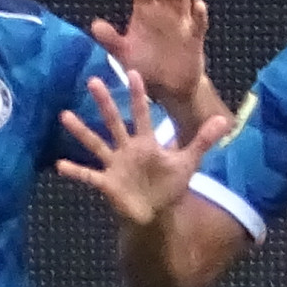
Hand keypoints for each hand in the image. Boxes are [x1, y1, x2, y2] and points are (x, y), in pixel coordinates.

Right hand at [55, 69, 231, 227]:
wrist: (156, 214)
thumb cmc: (168, 186)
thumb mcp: (188, 162)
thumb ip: (203, 141)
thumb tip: (226, 120)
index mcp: (146, 142)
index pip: (142, 114)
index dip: (138, 95)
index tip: (132, 72)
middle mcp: (127, 149)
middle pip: (114, 121)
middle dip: (105, 103)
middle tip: (93, 80)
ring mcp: (115, 165)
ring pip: (96, 144)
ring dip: (81, 131)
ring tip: (65, 116)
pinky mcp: (107, 183)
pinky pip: (89, 176)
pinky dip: (75, 171)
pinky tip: (60, 165)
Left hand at [92, 0, 210, 109]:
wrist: (167, 88)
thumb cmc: (145, 65)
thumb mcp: (124, 54)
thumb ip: (111, 40)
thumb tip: (94, 26)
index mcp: (146, 10)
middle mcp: (165, 12)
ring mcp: (181, 23)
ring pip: (181, 0)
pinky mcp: (194, 38)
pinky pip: (198, 24)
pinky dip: (199, 14)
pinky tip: (198, 5)